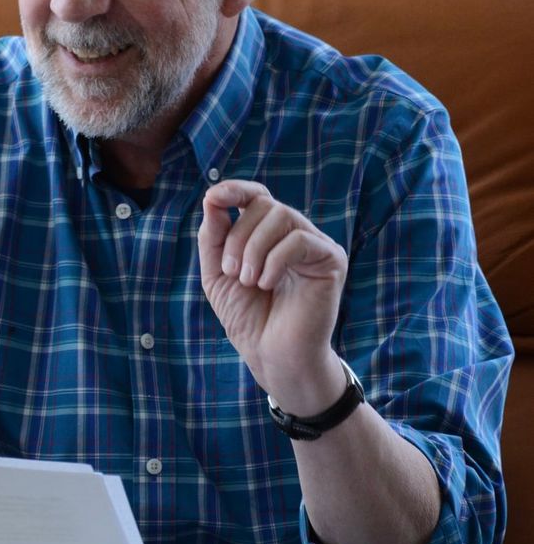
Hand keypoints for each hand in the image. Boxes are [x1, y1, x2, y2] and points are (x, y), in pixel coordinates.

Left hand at [198, 180, 347, 412]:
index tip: (214, 197)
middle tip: (232, 272)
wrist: (272, 354)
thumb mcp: (217, 273)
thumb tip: (212, 199)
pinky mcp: (332, 259)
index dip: (236, 189)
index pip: (256, 195)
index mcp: (268, 233)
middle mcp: (294, 233)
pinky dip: (275, 261)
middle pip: (264, 204)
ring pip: (281, 215)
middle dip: (238, 237)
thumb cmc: (248, 316)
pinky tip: (268, 284)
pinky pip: (299, 240)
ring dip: (254, 248)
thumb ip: (213, 236)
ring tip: (249, 281)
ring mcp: (315, 244)